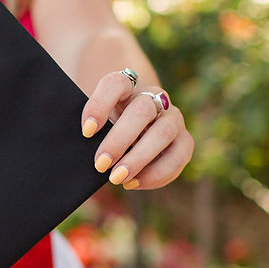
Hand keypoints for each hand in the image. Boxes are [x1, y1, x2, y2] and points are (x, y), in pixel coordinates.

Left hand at [80, 70, 192, 190]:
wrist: (135, 124)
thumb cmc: (110, 122)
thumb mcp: (98, 119)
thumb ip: (92, 130)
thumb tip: (84, 156)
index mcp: (127, 84)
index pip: (115, 84)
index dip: (100, 106)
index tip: (86, 132)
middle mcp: (154, 96)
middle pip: (141, 111)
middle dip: (119, 140)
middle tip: (100, 164)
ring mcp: (173, 117)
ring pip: (163, 133)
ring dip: (139, 159)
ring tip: (118, 179)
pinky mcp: (184, 139)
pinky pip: (178, 156)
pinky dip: (156, 174)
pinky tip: (134, 183)